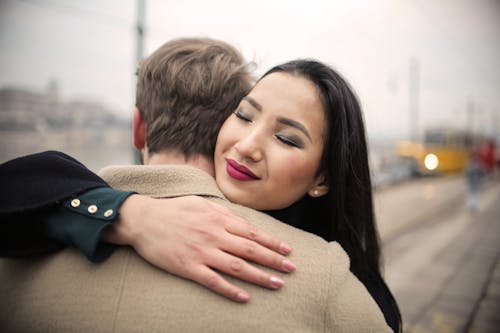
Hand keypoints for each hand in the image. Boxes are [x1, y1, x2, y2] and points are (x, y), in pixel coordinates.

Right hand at [102, 194, 295, 301]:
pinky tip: (245, 298)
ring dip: (260, 276)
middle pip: (251, 250)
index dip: (273, 242)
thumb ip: (224, 213)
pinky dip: (231, 290)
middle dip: (274, 260)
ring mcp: (202, 253)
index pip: (253, 232)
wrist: (144, 220)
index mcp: (219, 219)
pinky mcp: (189, 267)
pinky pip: (214, 282)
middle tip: (291, 269)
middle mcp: (214, 235)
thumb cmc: (174, 210)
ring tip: (277, 284)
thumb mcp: (202, 203)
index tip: (288, 250)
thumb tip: (244, 222)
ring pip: (237, 267)